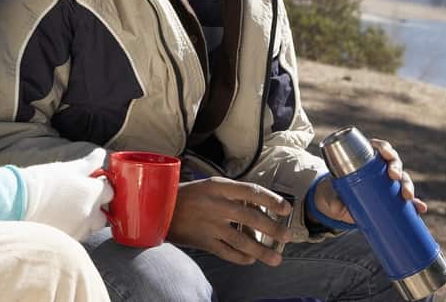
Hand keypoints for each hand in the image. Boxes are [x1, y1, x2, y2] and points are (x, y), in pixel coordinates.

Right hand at [19, 150, 113, 240]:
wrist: (18, 202)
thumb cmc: (42, 181)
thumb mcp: (67, 168)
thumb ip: (89, 163)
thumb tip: (101, 154)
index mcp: (92, 193)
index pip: (110, 191)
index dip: (102, 186)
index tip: (94, 183)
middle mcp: (90, 213)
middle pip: (104, 214)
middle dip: (97, 208)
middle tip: (82, 200)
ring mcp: (79, 229)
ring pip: (91, 228)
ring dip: (86, 221)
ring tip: (68, 212)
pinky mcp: (67, 241)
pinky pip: (78, 236)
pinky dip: (74, 230)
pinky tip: (60, 221)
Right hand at [167, 177, 292, 266]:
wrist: (158, 208)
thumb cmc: (188, 195)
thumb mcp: (210, 186)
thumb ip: (233, 195)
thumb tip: (260, 207)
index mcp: (219, 187)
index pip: (252, 191)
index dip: (272, 200)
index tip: (286, 208)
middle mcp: (216, 205)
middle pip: (252, 218)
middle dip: (273, 229)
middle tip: (287, 237)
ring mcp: (210, 224)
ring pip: (242, 240)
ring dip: (262, 251)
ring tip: (276, 258)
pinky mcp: (203, 241)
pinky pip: (228, 252)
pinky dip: (242, 258)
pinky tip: (251, 260)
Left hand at [312, 139, 426, 223]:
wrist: (336, 206)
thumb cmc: (333, 192)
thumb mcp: (331, 192)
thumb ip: (333, 198)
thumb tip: (339, 205)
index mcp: (366, 160)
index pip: (379, 148)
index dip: (384, 149)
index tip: (385, 154)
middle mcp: (379, 169)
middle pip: (394, 162)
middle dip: (397, 167)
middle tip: (394, 176)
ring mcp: (386, 184)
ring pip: (402, 180)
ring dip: (408, 185)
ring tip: (408, 196)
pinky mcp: (391, 199)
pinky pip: (406, 200)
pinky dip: (415, 204)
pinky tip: (420, 208)